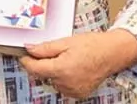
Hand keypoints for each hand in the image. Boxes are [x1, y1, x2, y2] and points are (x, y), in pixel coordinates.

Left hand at [20, 29, 136, 99]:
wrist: (112, 53)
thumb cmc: (92, 45)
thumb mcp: (65, 42)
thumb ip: (45, 48)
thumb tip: (28, 49)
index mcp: (61, 69)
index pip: (34, 69)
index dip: (27, 61)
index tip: (24, 55)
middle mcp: (66, 83)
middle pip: (43, 74)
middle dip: (44, 64)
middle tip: (54, 52)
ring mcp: (73, 90)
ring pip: (53, 81)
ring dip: (54, 71)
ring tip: (68, 59)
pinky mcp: (79, 94)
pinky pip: (63, 86)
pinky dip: (63, 78)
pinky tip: (73, 68)